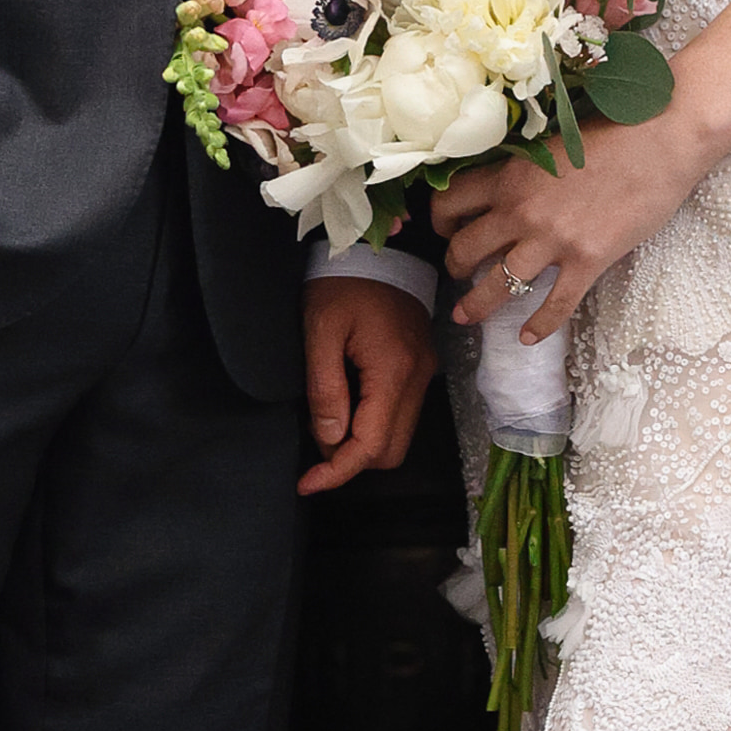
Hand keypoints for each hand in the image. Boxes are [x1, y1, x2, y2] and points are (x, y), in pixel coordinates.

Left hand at [300, 277, 440, 492]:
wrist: (375, 245)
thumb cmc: (342, 283)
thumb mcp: (320, 330)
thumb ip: (324, 388)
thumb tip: (329, 440)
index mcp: (393, 370)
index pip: (371, 446)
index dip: (337, 472)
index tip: (305, 484)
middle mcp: (418, 377)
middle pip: (390, 451)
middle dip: (351, 461)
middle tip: (313, 450)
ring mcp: (424, 372)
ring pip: (398, 437)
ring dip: (361, 444)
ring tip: (326, 424)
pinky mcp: (421, 365)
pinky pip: (401, 414)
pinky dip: (373, 423)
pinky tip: (346, 407)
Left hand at [436, 95, 701, 348]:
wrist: (663, 139)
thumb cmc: (615, 129)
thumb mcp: (555, 141)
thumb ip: (527, 166)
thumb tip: (509, 184)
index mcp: (512, 174)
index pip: (450, 201)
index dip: (439, 221)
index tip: (444, 230)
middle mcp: (523, 209)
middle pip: (464, 248)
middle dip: (453, 266)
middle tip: (457, 274)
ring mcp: (553, 239)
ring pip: (497, 284)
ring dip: (477, 305)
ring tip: (467, 317)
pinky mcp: (587, 260)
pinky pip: (555, 304)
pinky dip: (539, 325)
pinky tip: (529, 337)